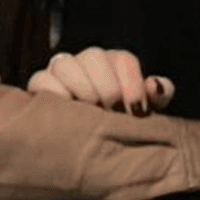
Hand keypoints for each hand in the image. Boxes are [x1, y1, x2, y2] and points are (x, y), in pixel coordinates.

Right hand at [27, 47, 174, 115]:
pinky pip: (41, 80)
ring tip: (91, 111)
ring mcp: (62, 71)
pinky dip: (54, 93)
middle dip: (107, 86)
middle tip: (113, 111)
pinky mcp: (40, 86)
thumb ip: (158, 95)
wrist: (93, 143)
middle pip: (94, 56)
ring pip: (65, 63)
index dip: (132, 83)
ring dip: (81, 88)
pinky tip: (68, 112)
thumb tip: (156, 85)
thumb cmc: (122, 122)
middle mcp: (88, 62)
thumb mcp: (144, 111)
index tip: (138, 110)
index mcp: (115, 64)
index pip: (123, 60)